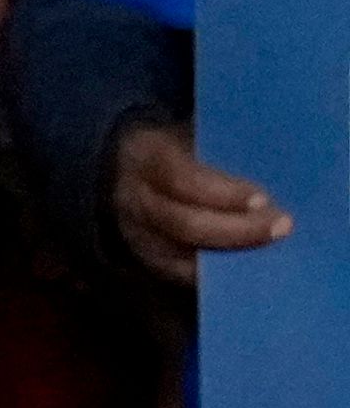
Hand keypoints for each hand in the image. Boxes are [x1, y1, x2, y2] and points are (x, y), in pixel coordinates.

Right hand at [112, 119, 292, 285]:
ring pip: (182, 256)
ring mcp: (136, 235)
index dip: (223, 192)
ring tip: (274, 249)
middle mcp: (133, 199)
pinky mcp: (149, 261)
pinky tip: (252, 266)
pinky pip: (186, 275)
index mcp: (144, 156)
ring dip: (233, 254)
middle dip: (238, 229)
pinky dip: (221, 274)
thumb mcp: (187, 132)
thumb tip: (272, 156)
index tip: (263, 198)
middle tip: (283, 226)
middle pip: (183, 223)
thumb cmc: (176, 147)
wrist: (124, 168)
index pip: (180, 179)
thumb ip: (219, 146)